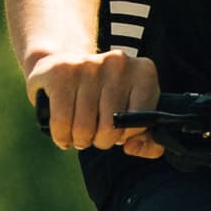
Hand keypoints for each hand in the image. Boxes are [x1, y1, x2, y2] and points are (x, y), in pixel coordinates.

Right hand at [26, 49, 163, 158]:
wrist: (65, 65)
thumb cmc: (104, 96)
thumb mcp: (133, 113)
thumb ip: (148, 140)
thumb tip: (132, 147)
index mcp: (143, 72)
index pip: (140, 121)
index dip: (126, 135)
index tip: (118, 130)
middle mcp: (118, 63)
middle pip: (110, 128)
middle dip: (100, 140)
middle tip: (96, 133)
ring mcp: (89, 65)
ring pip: (84, 129)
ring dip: (79, 140)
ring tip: (80, 131)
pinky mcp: (61, 72)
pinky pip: (62, 123)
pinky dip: (62, 136)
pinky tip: (64, 131)